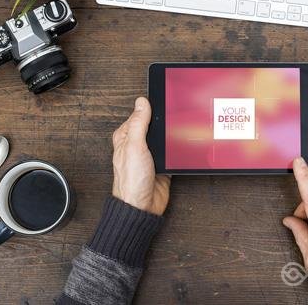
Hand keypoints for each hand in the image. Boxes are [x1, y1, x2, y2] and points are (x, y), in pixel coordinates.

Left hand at [112, 97, 170, 215]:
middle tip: (173, 116)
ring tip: (179, 130)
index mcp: (126, 137)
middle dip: (162, 122)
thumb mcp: (134, 146)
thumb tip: (142, 102)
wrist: (143, 206)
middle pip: (153, 126)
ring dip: (170, 136)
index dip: (149, 108)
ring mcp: (150, 155)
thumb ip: (138, 123)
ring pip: (163, 138)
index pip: (138, 115)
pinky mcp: (162, 164)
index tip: (162, 101)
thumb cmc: (132, 181)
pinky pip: (172, 152)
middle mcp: (137, 145)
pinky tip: (181, 147)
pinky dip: (177, 149)